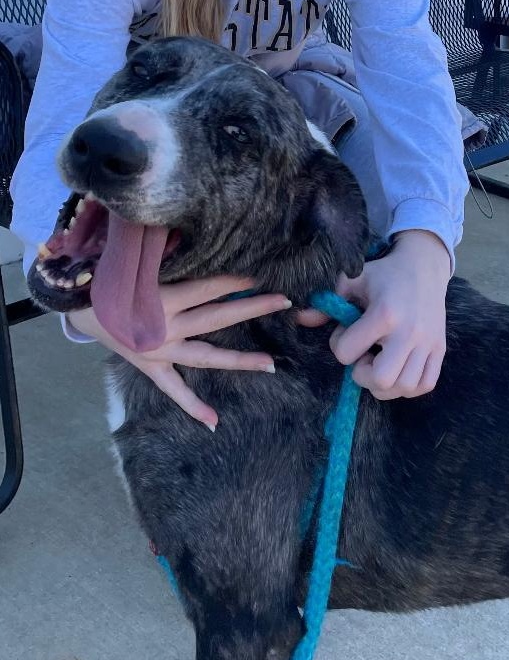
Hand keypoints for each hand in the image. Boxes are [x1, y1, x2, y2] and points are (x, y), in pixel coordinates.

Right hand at [67, 275, 290, 429]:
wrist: (73, 303)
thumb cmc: (107, 278)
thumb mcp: (134, 264)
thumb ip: (164, 257)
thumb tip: (192, 237)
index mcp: (160, 300)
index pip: (206, 288)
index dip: (233, 281)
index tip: (259, 275)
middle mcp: (164, 327)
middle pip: (217, 317)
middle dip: (251, 308)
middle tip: (283, 301)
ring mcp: (159, 350)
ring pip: (206, 356)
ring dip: (239, 360)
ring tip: (270, 364)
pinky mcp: (150, 366)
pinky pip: (173, 389)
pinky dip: (192, 406)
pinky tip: (214, 422)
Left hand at [296, 230, 449, 399]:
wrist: (424, 267)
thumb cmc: (384, 275)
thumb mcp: (352, 281)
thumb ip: (327, 303)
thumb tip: (301, 319)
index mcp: (384, 314)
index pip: (347, 353)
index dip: (339, 347)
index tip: (347, 333)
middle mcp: (409, 332)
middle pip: (382, 380)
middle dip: (364, 376)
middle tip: (363, 359)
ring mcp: (428, 343)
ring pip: (404, 387)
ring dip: (386, 384)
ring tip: (381, 364)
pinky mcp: (440, 349)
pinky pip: (425, 384)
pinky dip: (408, 386)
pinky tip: (399, 371)